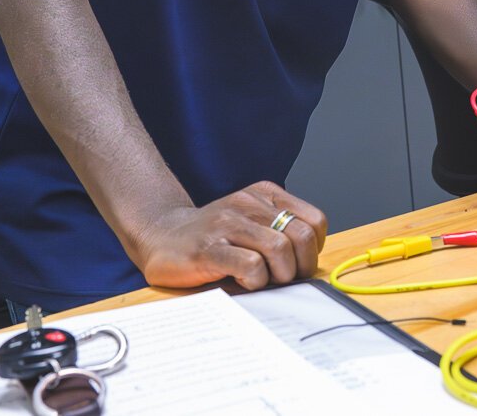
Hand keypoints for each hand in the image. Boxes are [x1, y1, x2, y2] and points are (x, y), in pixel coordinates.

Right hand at [130, 181, 327, 290]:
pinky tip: (242, 282)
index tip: (297, 263)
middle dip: (300, 267)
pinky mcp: (210, 248)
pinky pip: (251, 265)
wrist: (162, 236)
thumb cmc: (214, 236)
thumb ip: (280, 231)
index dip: (313, 250)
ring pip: (280, 249)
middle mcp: (249, 203)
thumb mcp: (252, 222)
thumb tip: (309, 263)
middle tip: (282, 279)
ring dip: (278, 275)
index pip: (315, 221)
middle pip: (302, 236)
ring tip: (262, 280)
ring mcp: (228, 224)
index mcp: (265, 194)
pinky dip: (255, 281)